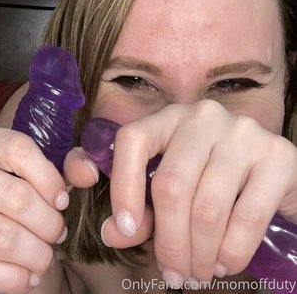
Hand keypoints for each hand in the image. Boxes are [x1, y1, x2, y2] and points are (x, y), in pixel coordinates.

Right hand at [0, 128, 68, 293]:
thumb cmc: (2, 197)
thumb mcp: (29, 175)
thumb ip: (63, 168)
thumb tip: (88, 170)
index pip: (16, 148)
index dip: (48, 177)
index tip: (63, 200)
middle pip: (13, 195)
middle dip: (46, 222)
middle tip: (56, 235)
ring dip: (33, 253)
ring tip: (44, 258)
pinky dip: (10, 279)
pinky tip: (25, 278)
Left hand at [64, 101, 296, 284]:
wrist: (274, 175)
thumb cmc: (211, 180)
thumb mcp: (172, 187)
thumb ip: (142, 209)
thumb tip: (113, 233)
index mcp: (170, 116)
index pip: (133, 140)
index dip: (123, 187)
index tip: (124, 230)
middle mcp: (204, 116)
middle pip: (172, 185)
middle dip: (169, 241)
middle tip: (174, 274)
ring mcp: (243, 132)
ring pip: (207, 207)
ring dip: (199, 254)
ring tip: (198, 273)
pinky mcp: (278, 156)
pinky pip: (247, 217)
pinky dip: (231, 252)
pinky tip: (223, 263)